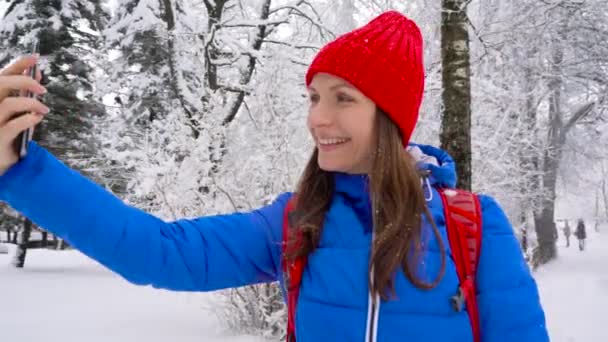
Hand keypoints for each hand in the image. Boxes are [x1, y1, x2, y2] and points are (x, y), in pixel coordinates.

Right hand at [0, 55, 47, 175]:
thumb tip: (37, 74)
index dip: (17, 65)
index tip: (35, 58)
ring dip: (31, 103)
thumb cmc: (8, 136)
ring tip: (44, 109)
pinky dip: (29, 119)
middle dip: (24, 81)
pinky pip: (14, 126)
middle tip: (43, 88)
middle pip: (0, 84)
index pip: (2, 76)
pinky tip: (38, 118)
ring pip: (8, 103)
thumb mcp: (18, 113)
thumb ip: (25, 95)